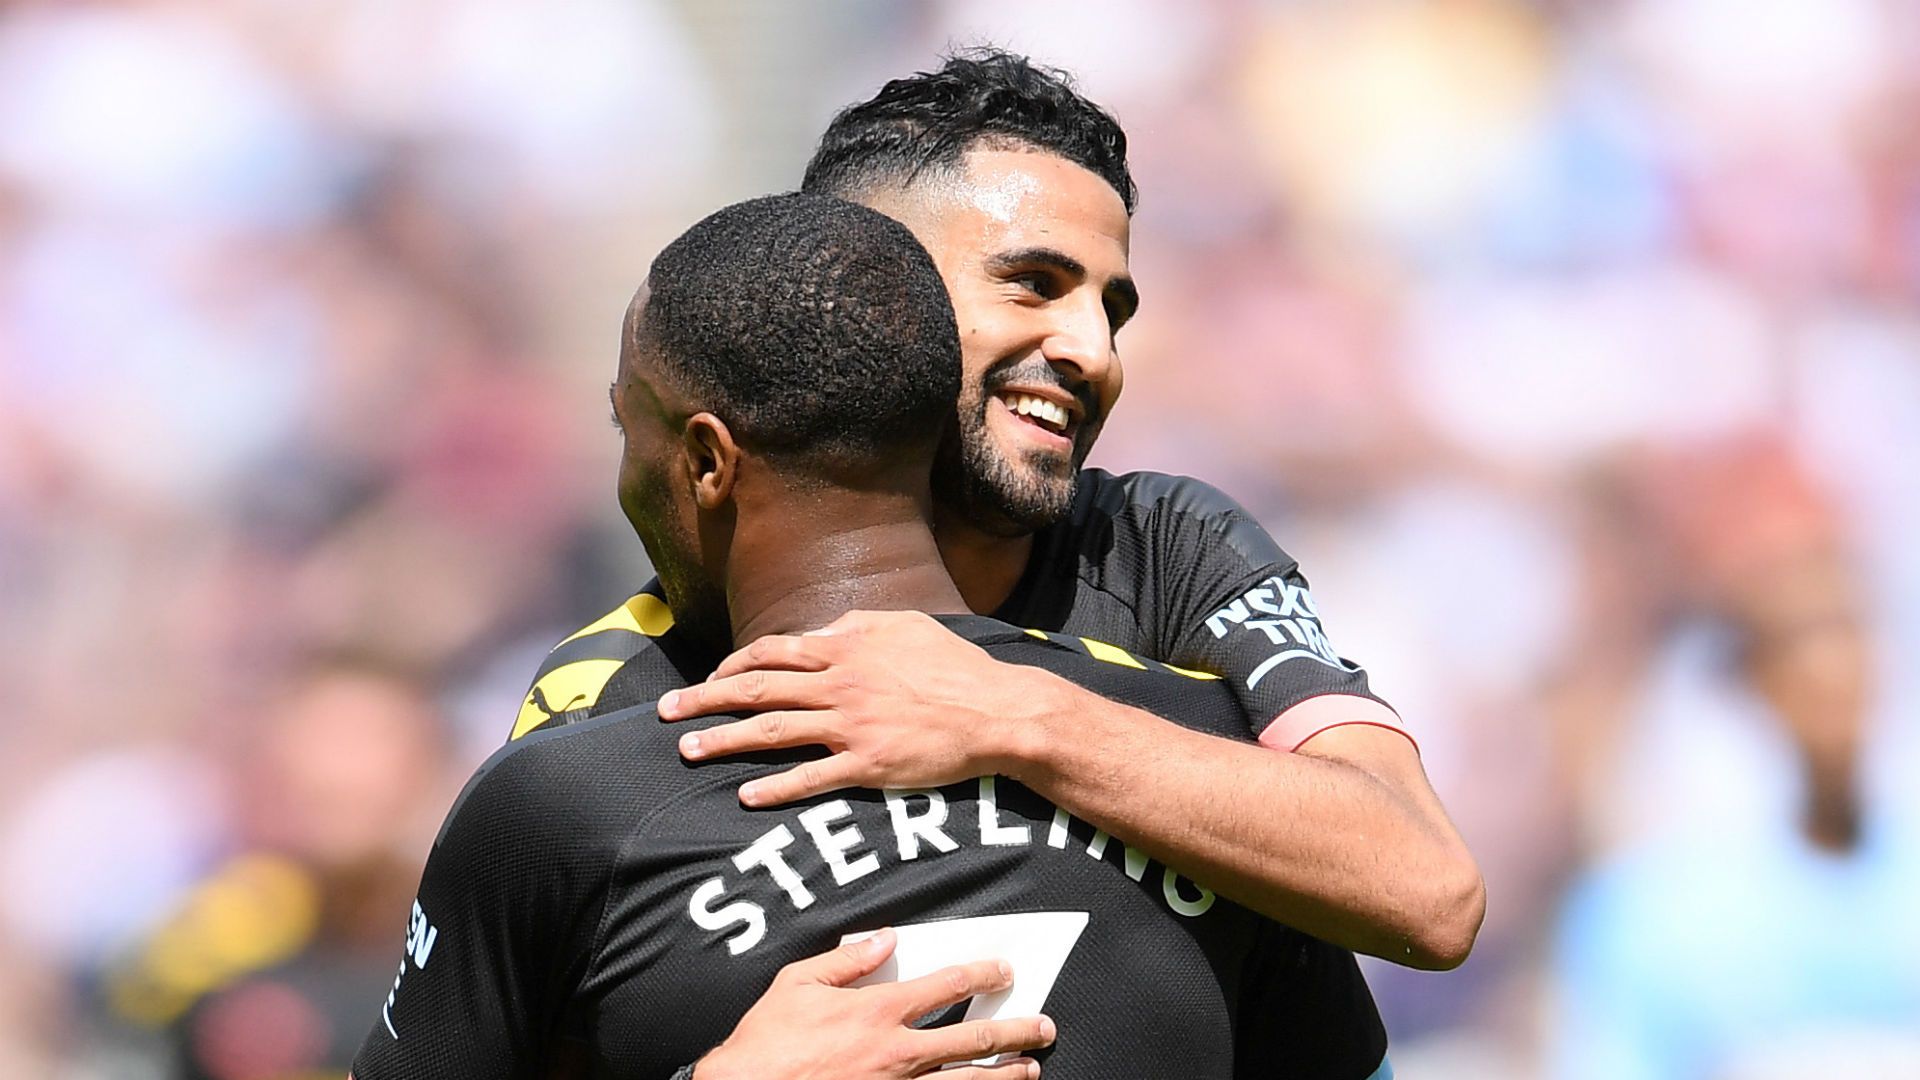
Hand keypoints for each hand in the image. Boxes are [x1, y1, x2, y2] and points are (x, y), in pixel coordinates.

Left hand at [661, 610, 1066, 806]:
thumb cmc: (955, 667)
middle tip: (666, 714)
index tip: (710, 678)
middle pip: (756, 689)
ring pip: (772, 731)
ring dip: (723, 742)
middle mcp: (840, 684)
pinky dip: (775, 787)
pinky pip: (811, 778)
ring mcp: (852, 725)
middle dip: (704, 700)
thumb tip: (823, 630)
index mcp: (846, 648)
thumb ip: (858, 625)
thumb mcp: (906, 626)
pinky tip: (746, 796)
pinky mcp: (869, 764)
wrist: (997, 711)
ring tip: (687, 752)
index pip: (772, 653)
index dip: (732, 665)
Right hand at [694, 928, 1053, 1079]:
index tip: (1004, 970)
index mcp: (878, 1011)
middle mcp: (898, 1052)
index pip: (948, 985)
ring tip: (1032, 1070)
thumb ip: (848, 960)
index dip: (983, 974)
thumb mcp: (798, 984)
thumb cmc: (766, 1043)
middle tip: (1044, 1026)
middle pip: (974, 1038)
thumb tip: (885, 939)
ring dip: (1005, 1075)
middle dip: (1015, 1030)